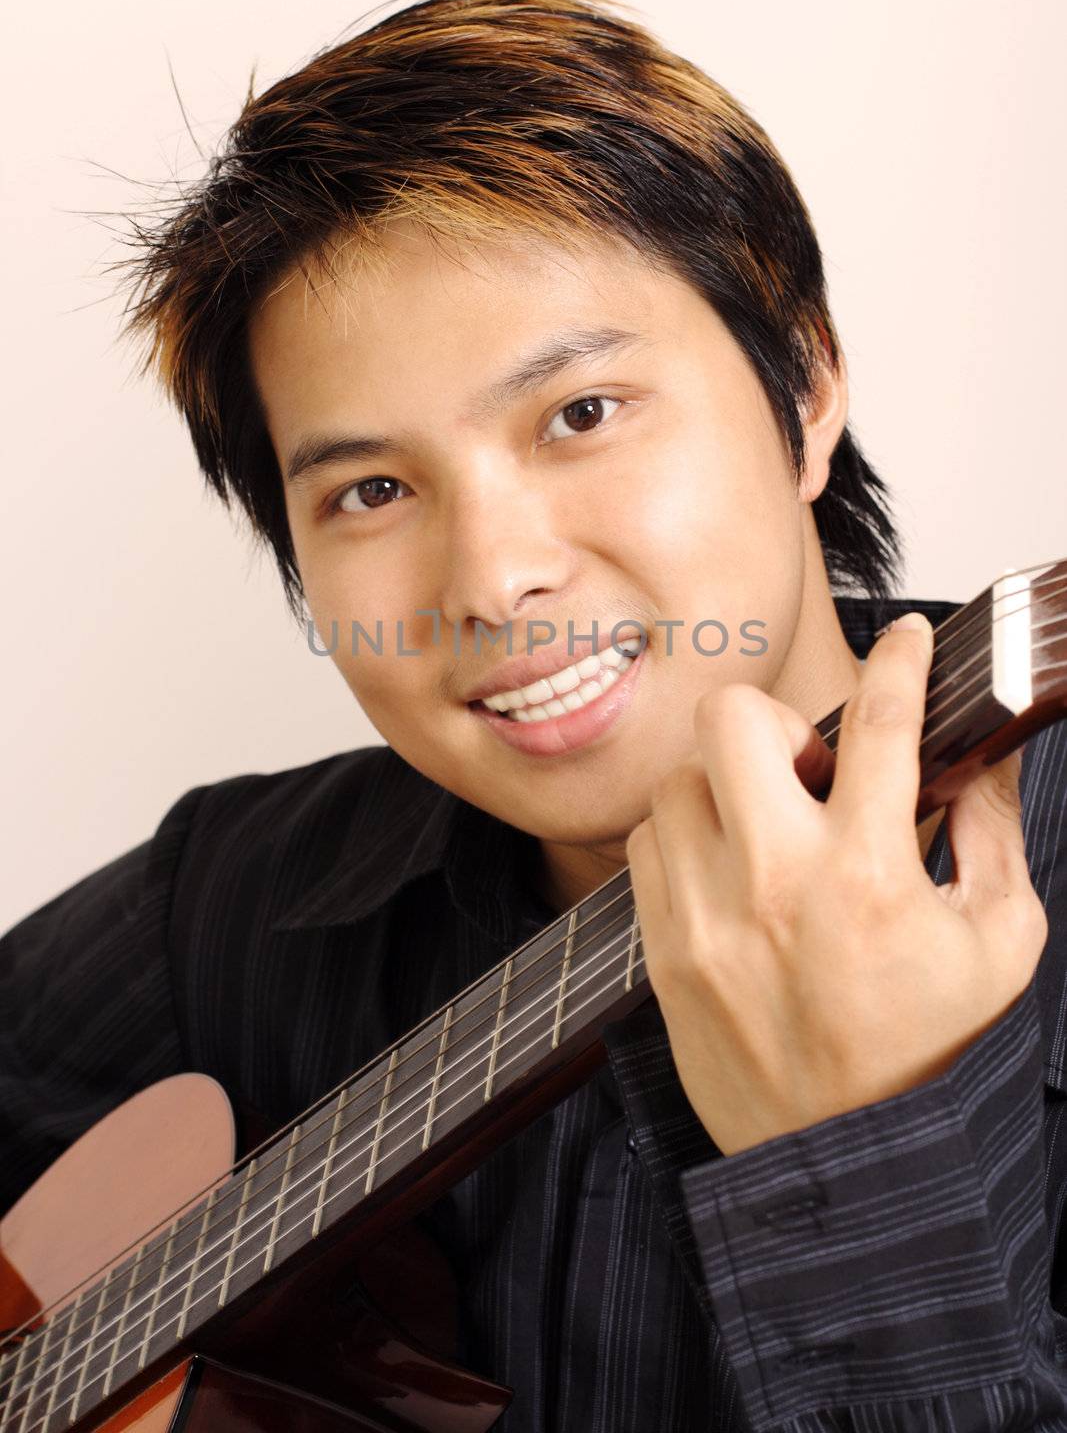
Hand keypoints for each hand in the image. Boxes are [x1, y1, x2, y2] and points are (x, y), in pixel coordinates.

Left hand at [625, 612, 1048, 1156]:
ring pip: (680, 777)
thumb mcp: (998, 941)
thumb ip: (994, 832)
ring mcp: (704, 916)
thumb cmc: (927, 1053)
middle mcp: (775, 884)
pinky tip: (729, 870)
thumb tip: (987, 752)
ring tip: (770, 830)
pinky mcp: (660, 948)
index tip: (909, 637)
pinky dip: (687, 836)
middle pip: (732, 718)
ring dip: (728, 784)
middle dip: (777, 721)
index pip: (882, 725)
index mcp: (871, 877)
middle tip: (811, 773)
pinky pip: (647, 842)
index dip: (903, 661)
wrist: (843, 1161)